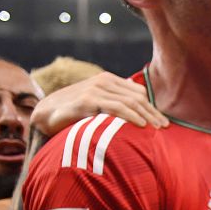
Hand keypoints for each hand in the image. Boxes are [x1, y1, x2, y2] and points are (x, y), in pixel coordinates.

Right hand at [30, 71, 169, 135]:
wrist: (45, 114)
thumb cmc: (73, 113)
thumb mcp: (97, 105)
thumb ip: (114, 104)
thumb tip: (138, 108)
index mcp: (108, 81)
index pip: (137, 92)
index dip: (151, 107)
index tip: (162, 123)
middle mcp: (103, 81)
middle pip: (137, 97)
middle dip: (153, 112)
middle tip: (165, 127)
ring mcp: (95, 89)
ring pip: (130, 102)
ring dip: (147, 116)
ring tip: (157, 128)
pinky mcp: (88, 99)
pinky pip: (116, 107)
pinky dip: (131, 116)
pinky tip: (142, 125)